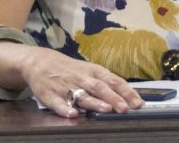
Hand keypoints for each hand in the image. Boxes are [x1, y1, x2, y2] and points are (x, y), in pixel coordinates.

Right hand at [21, 48, 140, 118]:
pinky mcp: (50, 95)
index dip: (126, 92)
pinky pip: (58, 104)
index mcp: (94, 71)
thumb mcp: (90, 71)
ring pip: (82, 95)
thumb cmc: (71, 69)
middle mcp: (82, 78)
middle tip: (125, 108)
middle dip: (113, 98)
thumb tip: (128, 96)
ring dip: (95, 103)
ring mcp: (66, 87)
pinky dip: (65, 109)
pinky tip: (73, 115)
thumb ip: (106, 83)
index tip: (138, 103)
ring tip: (106, 109)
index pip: (114, 81)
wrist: (41, 62)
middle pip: (100, 88)